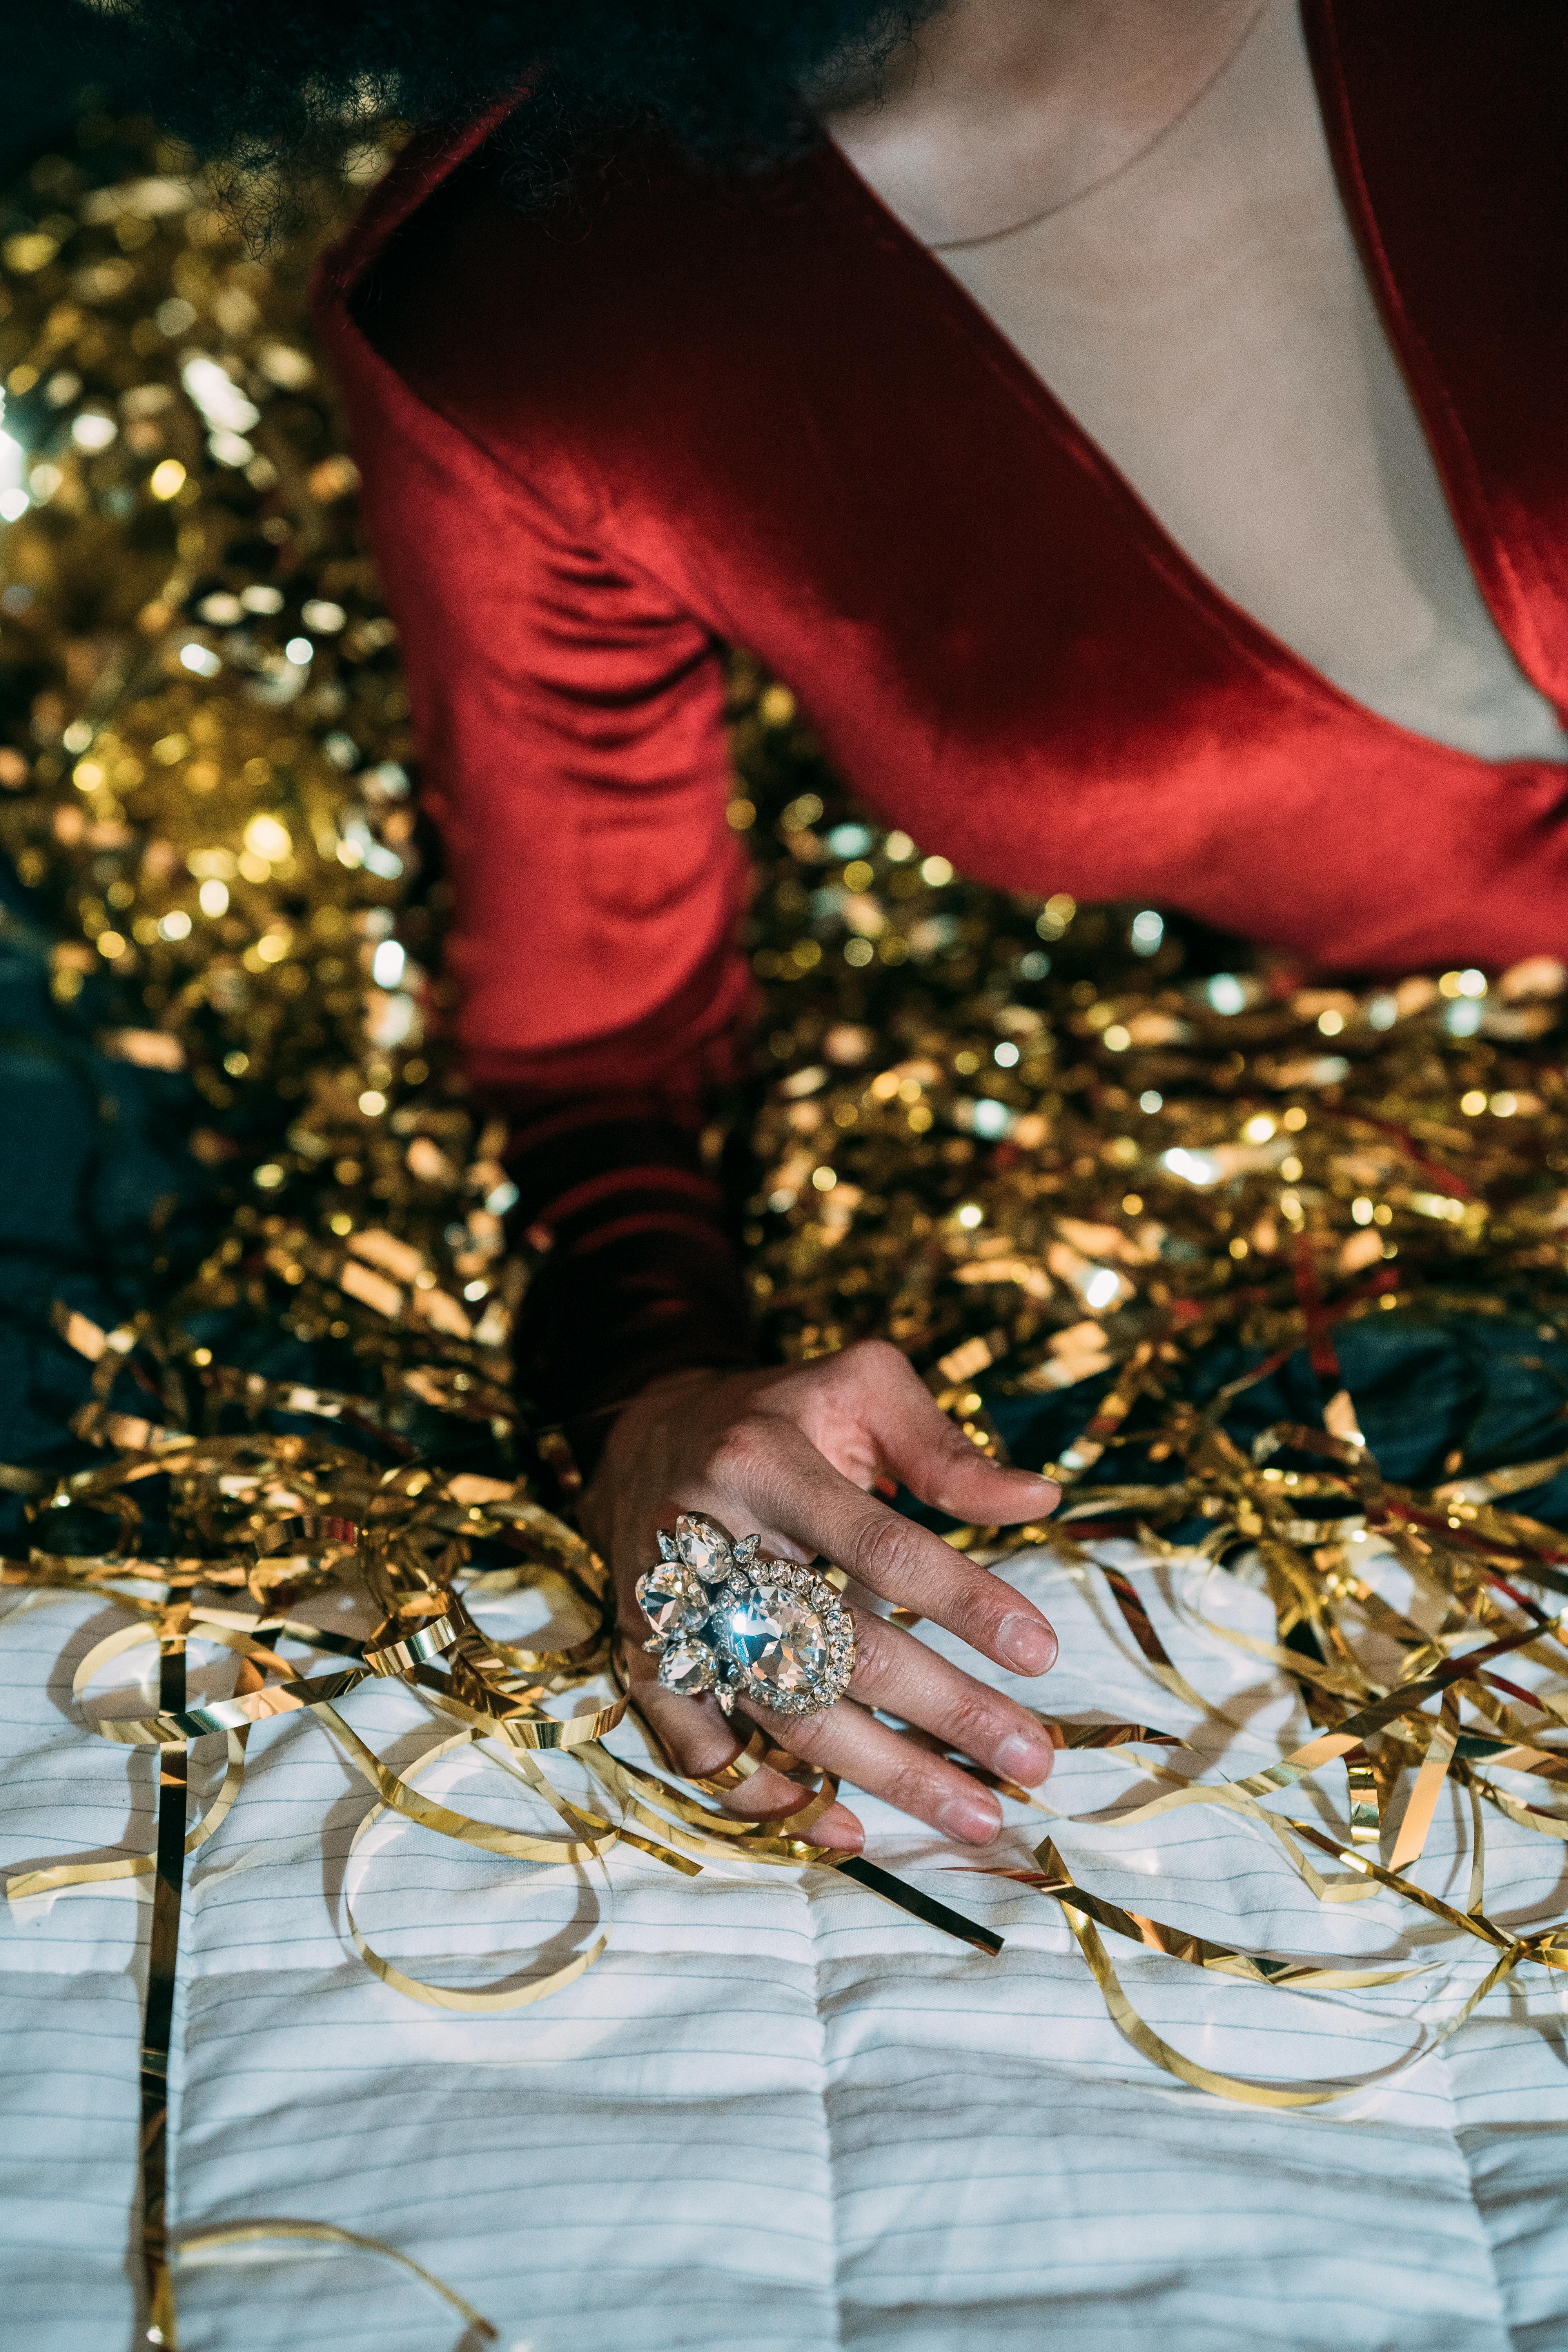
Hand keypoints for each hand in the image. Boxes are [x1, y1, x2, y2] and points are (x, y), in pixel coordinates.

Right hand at [580, 1340, 1060, 1852]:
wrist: (642, 1430)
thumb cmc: (777, 1412)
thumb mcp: (860, 1387)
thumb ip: (943, 1448)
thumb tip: (1039, 1499)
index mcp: (764, 1462)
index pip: (878, 1546)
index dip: (961, 1602)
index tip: (1040, 1652)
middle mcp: (705, 1540)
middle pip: (837, 1647)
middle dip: (943, 1710)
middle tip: (1033, 1759)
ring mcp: (668, 1611)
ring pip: (782, 1713)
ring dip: (884, 1774)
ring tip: (976, 1814)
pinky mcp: (644, 1659)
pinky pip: (702, 1750)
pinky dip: (772, 1800)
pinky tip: (853, 1830)